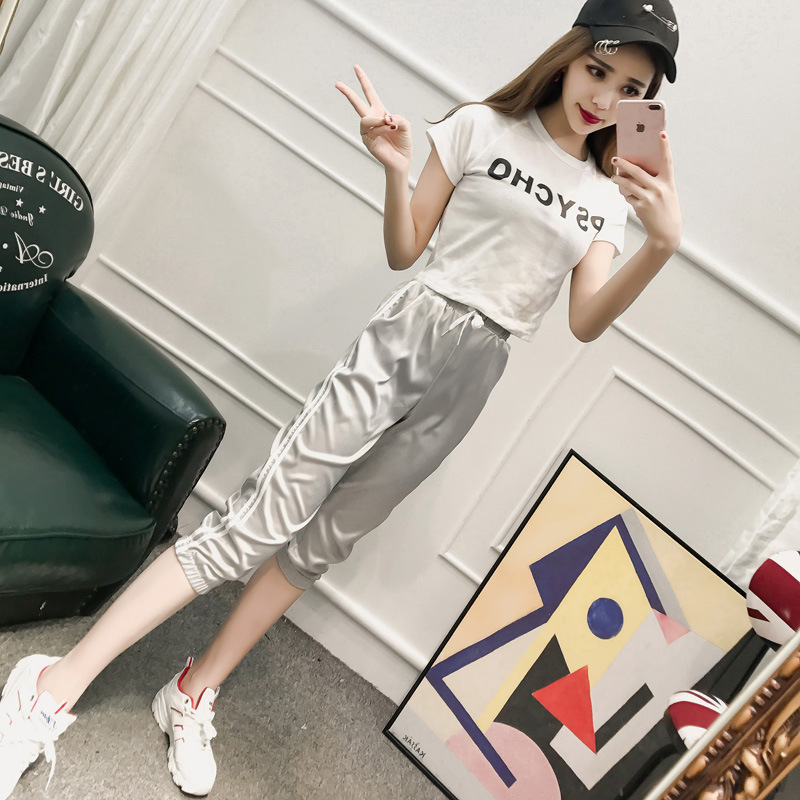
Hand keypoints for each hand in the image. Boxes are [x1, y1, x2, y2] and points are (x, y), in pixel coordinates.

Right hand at [335, 65, 411, 172]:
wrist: (402, 159)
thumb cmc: (403, 142)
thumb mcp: (405, 124)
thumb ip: (396, 117)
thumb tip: (385, 119)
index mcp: (380, 111)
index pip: (369, 92)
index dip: (363, 80)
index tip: (355, 67)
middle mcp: (372, 119)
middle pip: (356, 103)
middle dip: (347, 93)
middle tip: (337, 84)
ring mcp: (368, 131)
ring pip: (366, 119)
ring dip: (379, 120)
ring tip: (390, 125)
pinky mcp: (367, 141)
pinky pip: (371, 129)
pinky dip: (382, 128)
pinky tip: (389, 130)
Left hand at [612, 132, 680, 252]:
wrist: (666, 232)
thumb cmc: (666, 209)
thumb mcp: (667, 193)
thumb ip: (656, 181)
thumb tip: (634, 172)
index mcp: (669, 182)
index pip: (667, 160)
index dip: (665, 146)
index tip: (662, 133)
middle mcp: (660, 188)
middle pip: (638, 172)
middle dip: (624, 164)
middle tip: (615, 159)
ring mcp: (649, 198)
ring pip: (628, 184)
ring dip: (618, 180)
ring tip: (613, 178)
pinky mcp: (640, 207)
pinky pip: (628, 197)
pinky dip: (626, 194)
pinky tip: (627, 195)